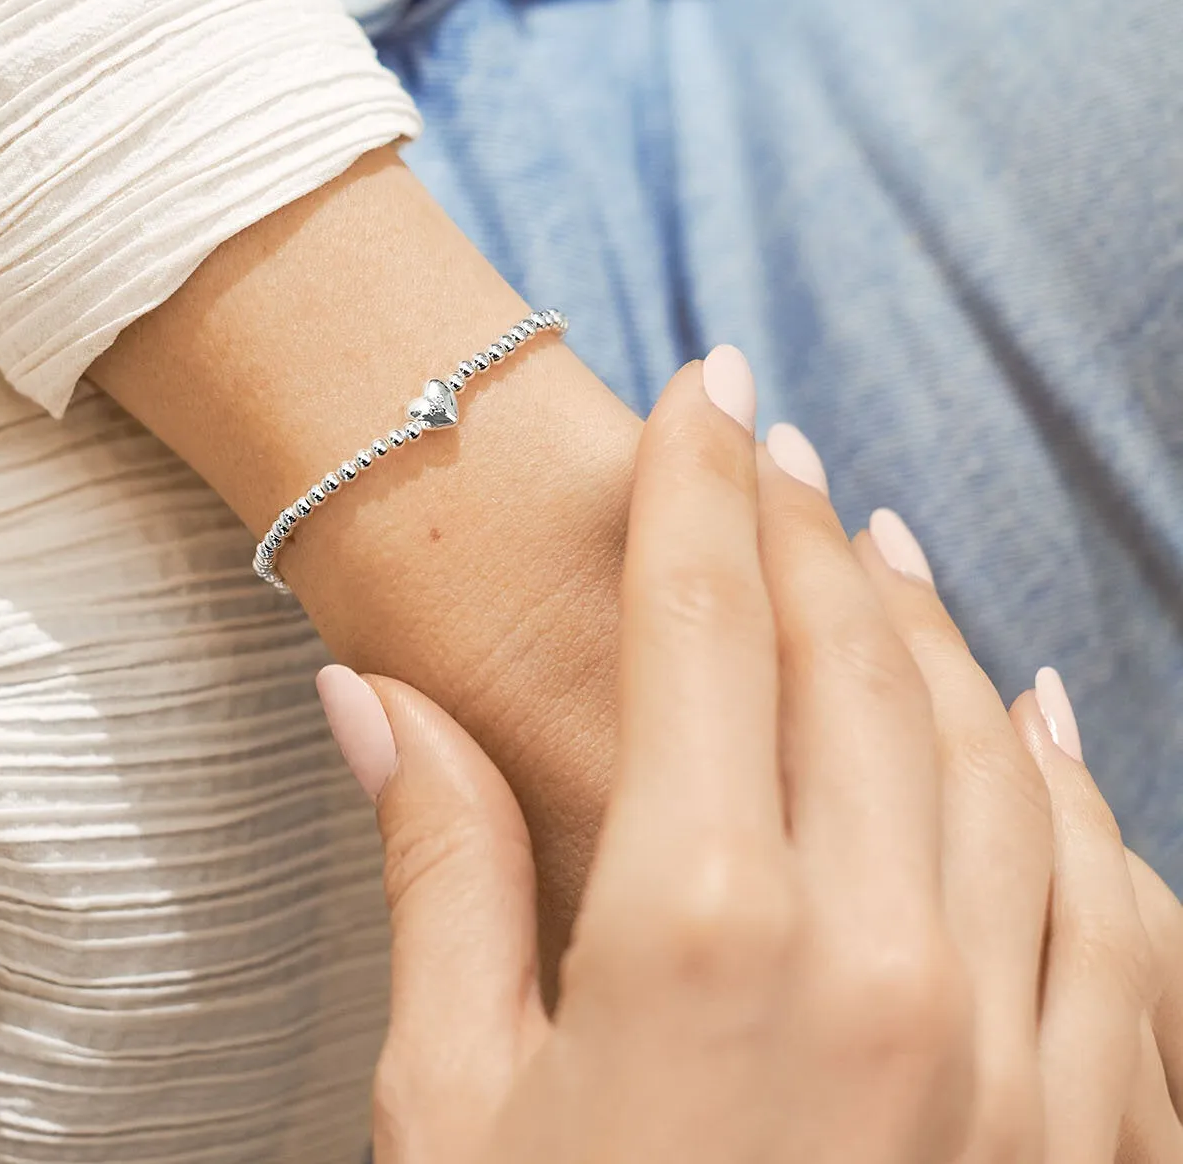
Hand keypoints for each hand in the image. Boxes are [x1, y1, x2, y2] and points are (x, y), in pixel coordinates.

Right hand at [315, 349, 1167, 1161]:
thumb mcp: (452, 1104)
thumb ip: (439, 868)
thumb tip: (369, 697)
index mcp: (701, 928)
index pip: (704, 623)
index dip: (698, 486)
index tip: (705, 387)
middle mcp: (885, 957)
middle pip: (853, 655)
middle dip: (802, 525)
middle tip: (768, 445)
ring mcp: (1018, 1046)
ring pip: (997, 746)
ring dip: (931, 624)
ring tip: (874, 544)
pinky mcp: (1095, 1129)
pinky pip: (1112, 890)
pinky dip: (1072, 774)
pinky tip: (1034, 709)